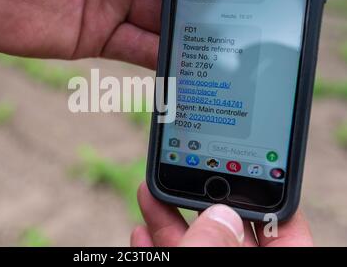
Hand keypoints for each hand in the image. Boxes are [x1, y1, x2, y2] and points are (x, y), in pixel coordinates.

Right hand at [132, 182, 313, 246]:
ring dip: (167, 216)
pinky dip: (155, 243)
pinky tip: (141, 228)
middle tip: (187, 169)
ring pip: (193, 242)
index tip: (254, 169)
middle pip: (228, 230)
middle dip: (202, 197)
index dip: (271, 200)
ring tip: (150, 189)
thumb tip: (221, 216)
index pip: (286, 233)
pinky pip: (172, 257)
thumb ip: (217, 250)